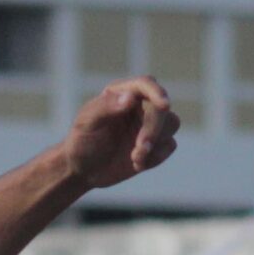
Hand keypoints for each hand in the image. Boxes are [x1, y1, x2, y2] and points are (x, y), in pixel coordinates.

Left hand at [61, 77, 178, 189]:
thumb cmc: (82, 141)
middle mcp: (140, 105)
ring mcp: (149, 124)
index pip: (146, 84)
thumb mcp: (86, 123)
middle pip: (162, 109)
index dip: (157, 92)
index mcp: (122, 93)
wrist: (83, 170)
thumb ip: (106, 107)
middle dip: (154, 129)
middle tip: (140, 149)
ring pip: (172, 124)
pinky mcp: (156, 144)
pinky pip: (170, 145)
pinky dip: (156, 157)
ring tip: (134, 157)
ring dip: (156, 143)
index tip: (164, 105)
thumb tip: (131, 98)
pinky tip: (137, 164)